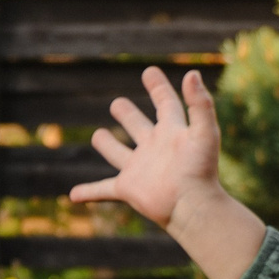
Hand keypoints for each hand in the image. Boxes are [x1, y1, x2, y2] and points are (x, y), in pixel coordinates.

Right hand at [72, 67, 224, 228]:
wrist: (193, 207)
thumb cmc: (201, 170)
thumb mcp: (204, 132)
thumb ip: (200, 104)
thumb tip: (191, 74)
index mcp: (172, 133)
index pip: (165, 104)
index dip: (158, 87)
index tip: (150, 71)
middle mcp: (154, 149)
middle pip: (138, 127)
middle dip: (128, 115)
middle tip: (117, 103)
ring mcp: (140, 169)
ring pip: (119, 154)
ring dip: (108, 146)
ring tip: (98, 136)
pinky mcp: (128, 189)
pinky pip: (103, 189)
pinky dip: (88, 192)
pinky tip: (74, 195)